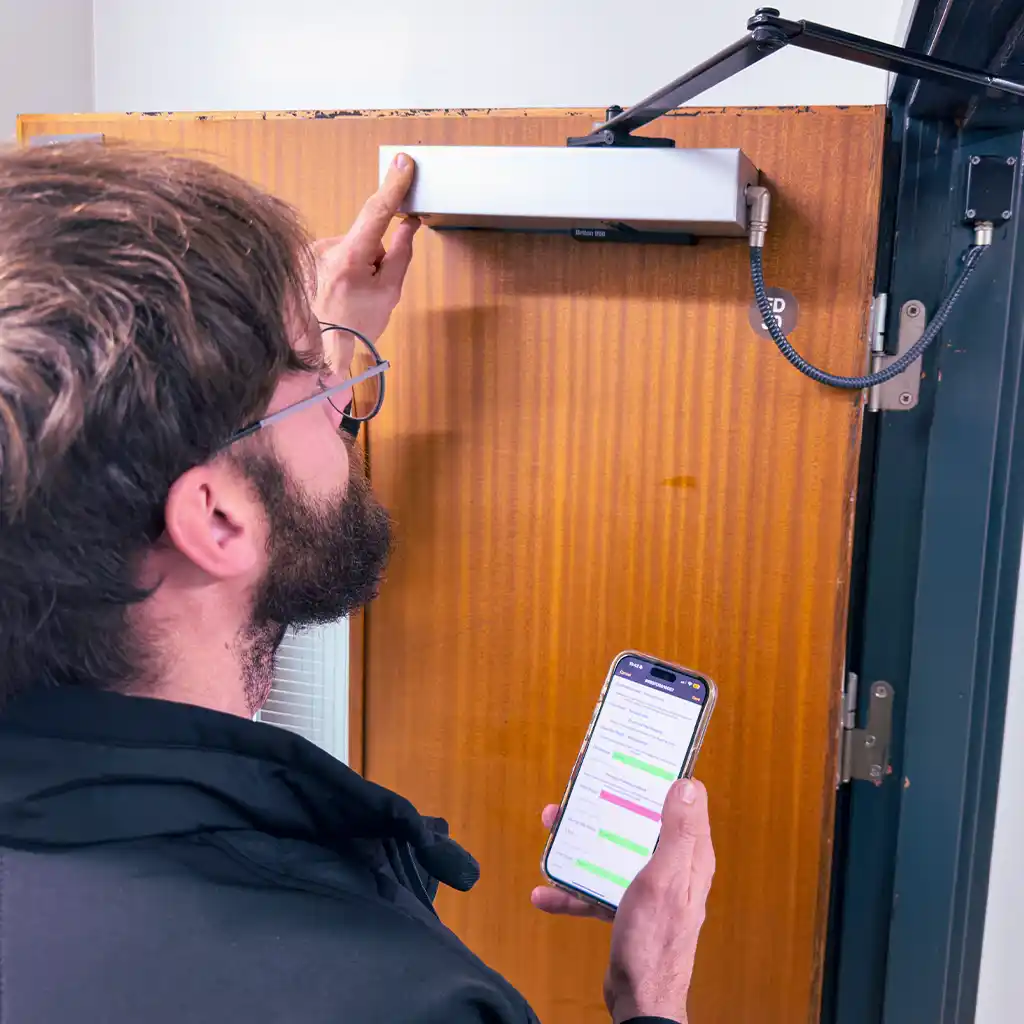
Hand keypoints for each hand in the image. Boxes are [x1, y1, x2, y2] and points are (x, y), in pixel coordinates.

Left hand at [312, 152, 419, 355]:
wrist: (318, 353)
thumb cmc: (355, 328)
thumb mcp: (388, 294)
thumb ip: (401, 254)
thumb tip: (408, 224)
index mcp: (348, 257)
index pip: (376, 212)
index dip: (393, 187)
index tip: (404, 164)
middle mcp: (323, 249)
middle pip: (365, 238)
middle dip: (374, 258)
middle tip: (369, 292)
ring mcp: (309, 253)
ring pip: (348, 248)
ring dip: (355, 267)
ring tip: (349, 298)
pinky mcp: (301, 258)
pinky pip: (332, 256)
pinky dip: (340, 271)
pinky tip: (333, 294)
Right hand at [531, 780, 713, 1023]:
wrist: (640, 1000)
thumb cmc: (656, 939)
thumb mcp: (666, 879)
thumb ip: (678, 833)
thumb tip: (688, 784)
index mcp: (690, 856)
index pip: (685, 803)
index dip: (664, 778)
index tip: (637, 757)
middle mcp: (672, 867)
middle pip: (640, 822)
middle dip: (608, 804)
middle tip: (578, 789)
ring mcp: (648, 888)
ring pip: (614, 850)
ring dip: (583, 839)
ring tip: (552, 828)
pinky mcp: (627, 907)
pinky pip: (597, 887)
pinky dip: (572, 888)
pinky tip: (545, 891)